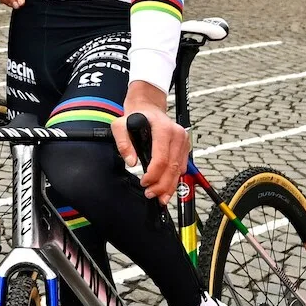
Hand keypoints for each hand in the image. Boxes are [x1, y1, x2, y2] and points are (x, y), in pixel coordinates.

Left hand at [111, 82, 187, 205]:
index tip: (144, 182)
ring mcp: (183, 141)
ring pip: (179, 169)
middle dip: (162, 185)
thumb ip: (123, 143)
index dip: (153, 174)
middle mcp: (177, 134)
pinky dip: (174, 179)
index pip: (161, 158)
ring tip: (160, 197)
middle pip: (172, 167)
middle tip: (151, 194)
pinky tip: (166, 188)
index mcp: (163, 129)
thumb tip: (132, 162)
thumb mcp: (120, 125)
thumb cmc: (135, 117)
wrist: (148, 108)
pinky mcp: (185, 147)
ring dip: (170, 186)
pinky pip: (181, 167)